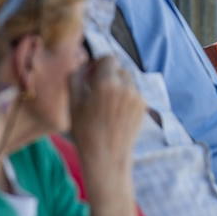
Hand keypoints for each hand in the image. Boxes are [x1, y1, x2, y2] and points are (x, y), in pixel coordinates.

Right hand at [69, 56, 144, 189]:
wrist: (106, 157)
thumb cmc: (85, 131)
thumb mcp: (73, 103)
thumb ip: (76, 77)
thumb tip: (85, 65)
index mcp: (107, 84)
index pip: (108, 58)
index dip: (99, 65)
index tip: (92, 75)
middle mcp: (126, 87)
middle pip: (119, 69)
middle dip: (109, 76)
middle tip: (97, 91)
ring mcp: (137, 97)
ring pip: (128, 81)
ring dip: (118, 86)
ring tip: (106, 104)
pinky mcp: (143, 107)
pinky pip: (134, 93)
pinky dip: (125, 97)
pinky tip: (115, 113)